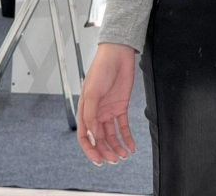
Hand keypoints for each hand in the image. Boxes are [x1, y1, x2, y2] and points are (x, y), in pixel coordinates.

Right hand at [77, 43, 136, 165]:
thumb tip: (92, 136)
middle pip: (99, 139)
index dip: (90, 150)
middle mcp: (96, 113)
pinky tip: (130, 146)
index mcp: (85, 110)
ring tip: (123, 156)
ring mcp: (109, 110)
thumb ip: (91, 115)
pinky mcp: (121, 106)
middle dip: (105, 151)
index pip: (84, 137)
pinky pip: (123, 126)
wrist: (118, 54)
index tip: (98, 160)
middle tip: (113, 160)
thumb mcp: (92, 92)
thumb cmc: (101, 69)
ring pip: (111, 135)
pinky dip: (127, 137)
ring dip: (116, 147)